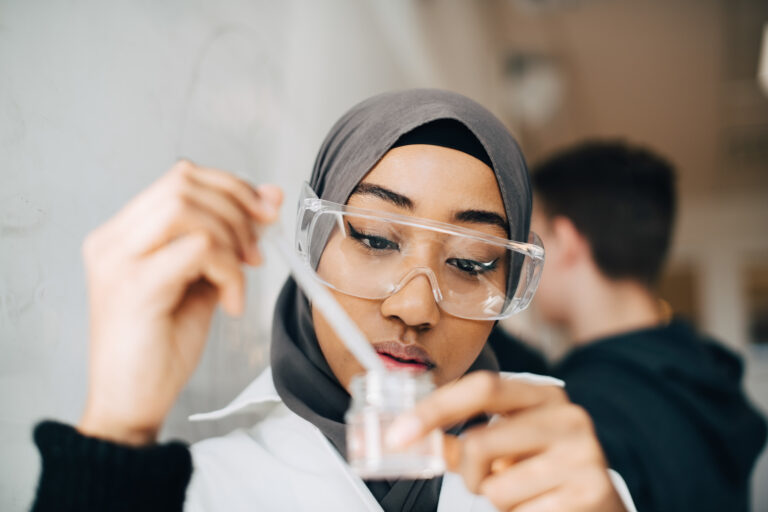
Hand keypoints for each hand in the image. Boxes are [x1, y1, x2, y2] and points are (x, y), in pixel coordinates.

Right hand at [78, 160, 281, 444]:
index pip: (180, 178)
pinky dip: (230, 271)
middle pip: (183, 182)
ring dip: (232, 239)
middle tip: (257, 250)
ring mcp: (118, 261)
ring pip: (187, 207)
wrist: (130, 405)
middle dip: (237, 208)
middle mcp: (113, 240)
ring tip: (241, 278)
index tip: (264, 213)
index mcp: (124, 234)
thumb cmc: (161, 346)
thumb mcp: (202, 281)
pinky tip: (231, 304)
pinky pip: (199, 248)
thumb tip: (269, 197)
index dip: (231, 187)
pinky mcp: (134, 287)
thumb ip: (228, 239)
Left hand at [386, 371, 626, 511]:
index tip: (400, 434)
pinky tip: (540, 507)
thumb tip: (413, 438)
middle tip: (481, 480)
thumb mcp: (506, 447)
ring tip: (523, 494)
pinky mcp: (590, 492)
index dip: (435, 409)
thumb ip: (463, 440)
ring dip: (495, 499)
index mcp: (543, 395)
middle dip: (468, 471)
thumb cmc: (543, 472)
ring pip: (495, 486)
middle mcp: (568, 417)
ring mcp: (583, 455)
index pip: (482, 386)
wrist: (599, 506)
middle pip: (480, 442)